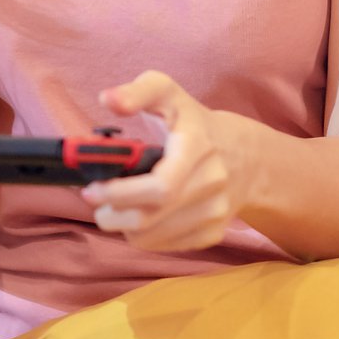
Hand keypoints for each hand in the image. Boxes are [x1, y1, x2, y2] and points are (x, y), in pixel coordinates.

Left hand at [81, 70, 247, 251]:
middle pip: (149, 217)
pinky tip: (137, 216)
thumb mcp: (168, 93)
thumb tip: (107, 99)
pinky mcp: (213, 233)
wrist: (247, 156)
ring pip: (152, 237)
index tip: (91, 189)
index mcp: (198, 146)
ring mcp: (216, 212)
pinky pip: (165, 246)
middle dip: (111, 213)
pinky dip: (142, 236)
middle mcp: (212, 183)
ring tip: (112, 208)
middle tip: (94, 199)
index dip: (120, 193)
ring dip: (122, 227)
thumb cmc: (193, 122)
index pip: (160, 186)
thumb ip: (137, 91)